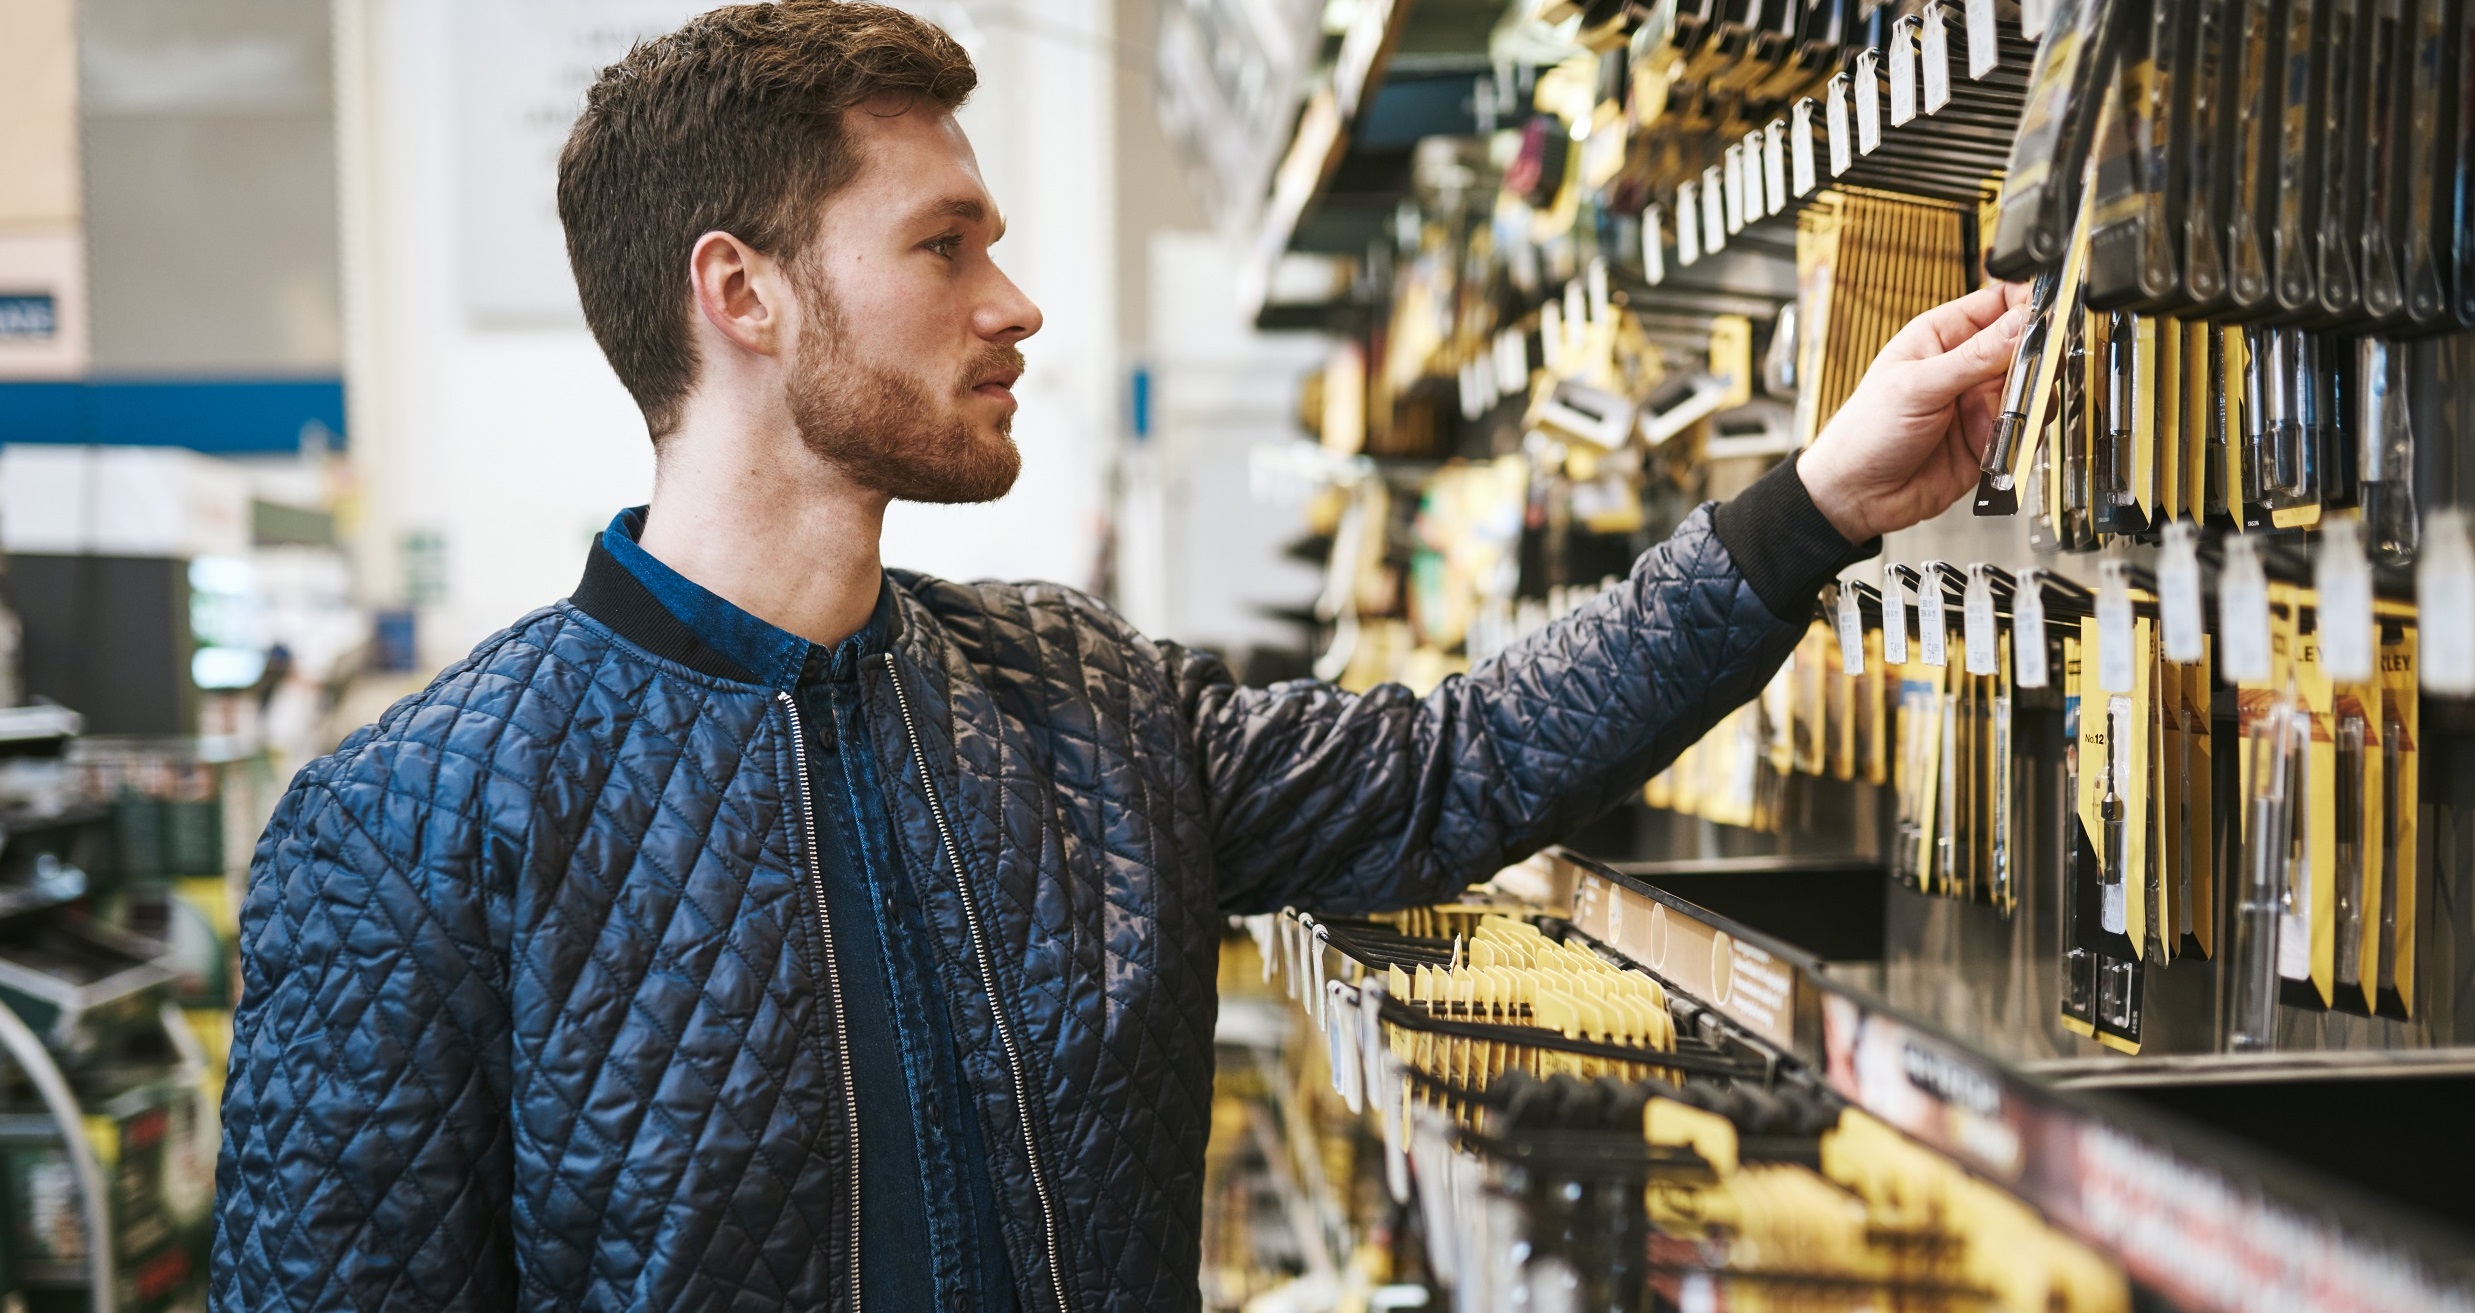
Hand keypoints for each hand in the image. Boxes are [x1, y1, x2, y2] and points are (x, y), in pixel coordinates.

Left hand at [1797, 280, 2033, 542]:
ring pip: (2032, 389)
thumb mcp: (1918, 386)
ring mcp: (1979, 402)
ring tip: (2006, 417)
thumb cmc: (1865, 433)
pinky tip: (2000, 442)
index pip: (2000, 303)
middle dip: (2036, 361)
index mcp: (1942, 336)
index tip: (2046, 321)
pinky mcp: (1989, 438)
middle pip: (2026, 347)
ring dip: (2029, 402)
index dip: (2028, 306)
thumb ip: (1974, 357)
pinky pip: (2026, 429)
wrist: (1857, 496)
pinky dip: (2022, 434)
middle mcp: (1966, 365)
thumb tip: (2021, 323)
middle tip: (2031, 376)